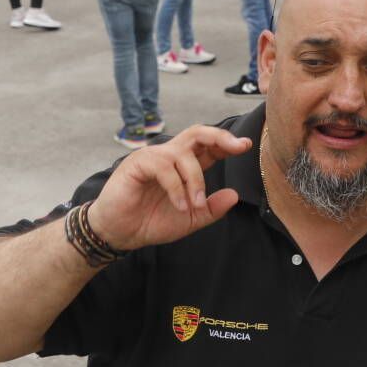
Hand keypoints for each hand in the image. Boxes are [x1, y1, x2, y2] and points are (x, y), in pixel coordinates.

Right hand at [86, 124, 250, 250]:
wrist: (120, 233)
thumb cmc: (150, 222)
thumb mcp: (189, 220)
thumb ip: (211, 209)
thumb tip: (234, 195)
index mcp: (183, 166)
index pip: (208, 146)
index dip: (227, 143)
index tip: (246, 145)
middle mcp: (169, 156)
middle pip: (197, 132)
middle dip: (220, 136)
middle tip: (238, 147)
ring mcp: (152, 157)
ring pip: (183, 154)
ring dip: (195, 180)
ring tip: (193, 206)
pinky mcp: (136, 163)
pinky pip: (163, 167)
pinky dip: (175, 187)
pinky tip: (178, 205)